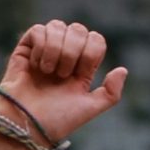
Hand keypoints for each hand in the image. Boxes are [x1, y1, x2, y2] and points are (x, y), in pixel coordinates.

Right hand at [0, 19, 127, 144]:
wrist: (28, 124)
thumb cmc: (57, 120)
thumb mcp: (90, 108)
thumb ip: (111, 93)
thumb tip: (123, 69)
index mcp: (82, 66)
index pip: (96, 39)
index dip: (90, 53)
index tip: (80, 75)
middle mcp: (65, 54)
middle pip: (79, 29)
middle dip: (73, 52)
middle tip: (62, 75)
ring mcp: (46, 49)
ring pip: (58, 26)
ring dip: (56, 50)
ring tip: (48, 72)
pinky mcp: (26, 48)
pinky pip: (38, 30)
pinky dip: (41, 47)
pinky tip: (36, 65)